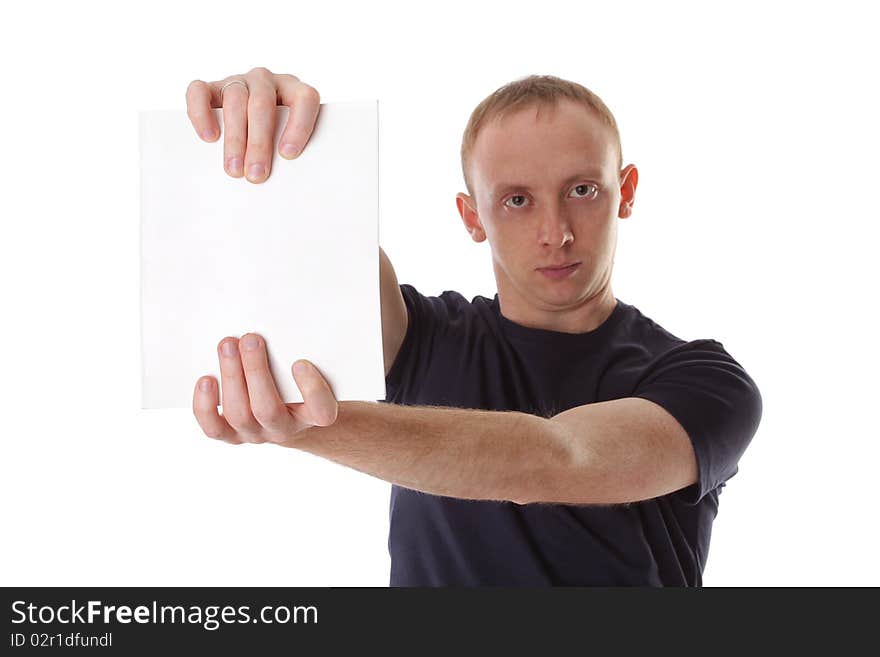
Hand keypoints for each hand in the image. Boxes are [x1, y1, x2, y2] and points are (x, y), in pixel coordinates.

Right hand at [185, 66, 320, 182]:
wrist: (249, 124)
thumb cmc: (275, 139)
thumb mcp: (288, 143)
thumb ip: (290, 154)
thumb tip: (286, 186)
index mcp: (293, 90)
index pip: (304, 99)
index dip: (298, 125)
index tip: (288, 155)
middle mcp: (266, 81)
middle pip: (262, 105)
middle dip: (259, 142)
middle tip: (256, 175)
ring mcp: (238, 82)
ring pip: (234, 100)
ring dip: (234, 138)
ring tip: (234, 169)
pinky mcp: (211, 88)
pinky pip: (199, 92)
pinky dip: (201, 113)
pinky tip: (208, 138)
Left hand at [193, 333, 337, 445]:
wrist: (289, 410)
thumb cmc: (301, 379)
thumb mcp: (317, 367)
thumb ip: (309, 351)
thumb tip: (288, 318)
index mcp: (315, 414)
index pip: (321, 410)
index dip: (311, 390)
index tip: (299, 363)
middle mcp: (285, 428)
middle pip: (268, 410)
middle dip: (255, 371)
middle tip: (250, 339)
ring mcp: (257, 433)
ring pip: (239, 415)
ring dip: (231, 377)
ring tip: (227, 346)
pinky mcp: (232, 434)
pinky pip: (214, 428)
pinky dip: (206, 405)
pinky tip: (206, 379)